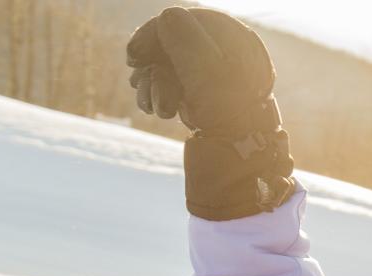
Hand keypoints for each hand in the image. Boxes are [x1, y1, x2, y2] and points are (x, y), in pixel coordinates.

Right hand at [126, 7, 278, 135]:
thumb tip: (166, 16)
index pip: (188, 20)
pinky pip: (173, 84)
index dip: (156, 32)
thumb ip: (185, 40)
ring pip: (169, 65)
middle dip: (151, 62)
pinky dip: (159, 94)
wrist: (238, 163)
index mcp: (236, 42)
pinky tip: (156, 109)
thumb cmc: (228, 119)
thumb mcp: (206, 74)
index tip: (134, 55)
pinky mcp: (203, 97)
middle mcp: (225, 55)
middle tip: (135, 76)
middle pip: (174, 43)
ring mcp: (213, 77)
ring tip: (157, 107)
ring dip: (153, 83)